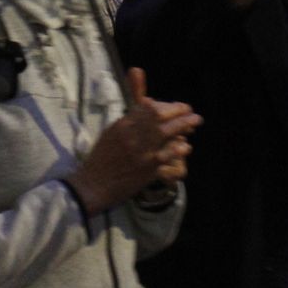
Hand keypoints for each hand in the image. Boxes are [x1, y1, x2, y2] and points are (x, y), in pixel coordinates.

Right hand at [66, 68, 201, 214]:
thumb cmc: (101, 159)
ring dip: (183, 125)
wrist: (92, 185)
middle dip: (178, 111)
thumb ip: (130, 118)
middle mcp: (130, 135)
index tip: (176, 107)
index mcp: (121, 125)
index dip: (166, 105)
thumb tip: (147, 102)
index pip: (147, 107)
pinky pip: (166, 156)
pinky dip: (177, 149)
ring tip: (195, 122)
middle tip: (191, 112)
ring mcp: (139, 152)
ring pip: (164, 133)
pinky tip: (185, 147)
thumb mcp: (112, 133)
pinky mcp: (145, 169)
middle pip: (158, 116)